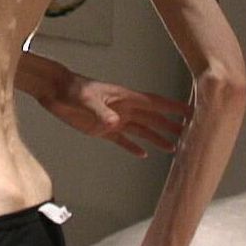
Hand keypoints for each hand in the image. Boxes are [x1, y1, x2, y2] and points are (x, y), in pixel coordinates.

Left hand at [38, 71, 191, 157]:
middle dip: (171, 125)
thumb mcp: (86, 100)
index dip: (174, 108)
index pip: (155, 103)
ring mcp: (114, 118)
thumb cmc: (70, 90)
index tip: (192, 111)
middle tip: (190, 134)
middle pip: (153, 118)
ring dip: (156, 138)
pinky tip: (143, 154)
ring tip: (172, 148)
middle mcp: (123, 109)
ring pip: (141, 130)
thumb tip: (115, 123)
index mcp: (125, 98)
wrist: (54, 92)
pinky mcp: (102, 129)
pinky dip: (133, 146)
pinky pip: (123, 139)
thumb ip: (101, 112)